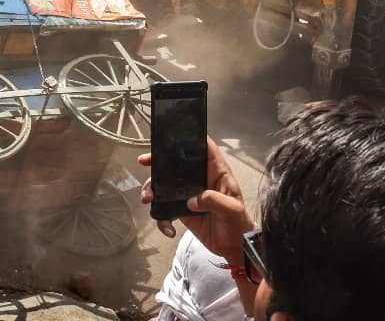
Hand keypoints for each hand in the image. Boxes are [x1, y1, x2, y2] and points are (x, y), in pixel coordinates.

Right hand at [139, 138, 253, 261]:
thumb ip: (214, 200)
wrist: (234, 247)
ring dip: (153, 191)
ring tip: (148, 199)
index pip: (204, 148)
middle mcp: (201, 180)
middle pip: (177, 164)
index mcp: (216, 173)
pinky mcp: (182, 210)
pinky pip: (166, 210)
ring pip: (165, 186)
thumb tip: (192, 200)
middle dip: (158, 161)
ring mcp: (190, 195)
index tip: (171, 137)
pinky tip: (168, 228)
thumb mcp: (232, 209)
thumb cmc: (239, 224)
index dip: (189, 138)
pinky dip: (162, 219)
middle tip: (145, 161)